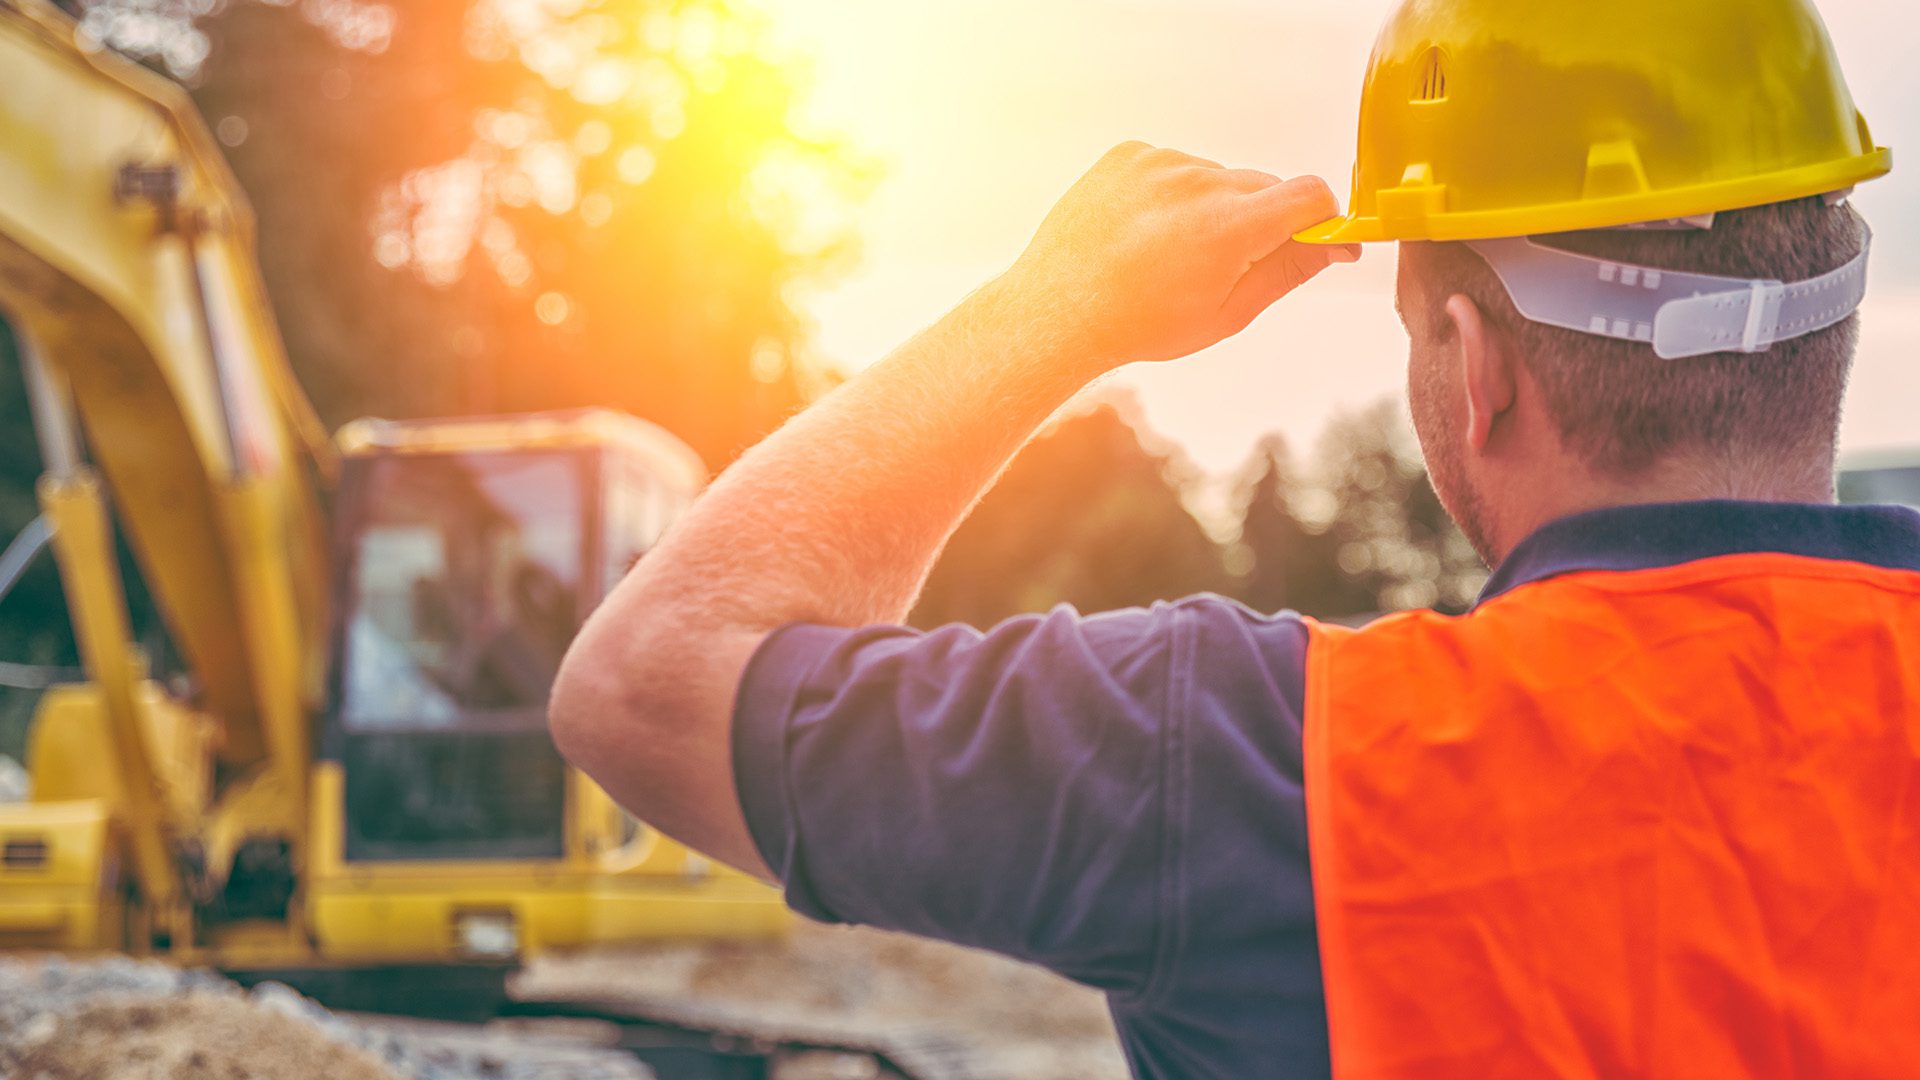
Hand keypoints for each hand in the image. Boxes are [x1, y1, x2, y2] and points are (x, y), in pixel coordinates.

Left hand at [995, 141, 1356, 370]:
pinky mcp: (1130, 154)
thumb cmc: (1140, 324)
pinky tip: (1142, 233)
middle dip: (1260, 220)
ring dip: (1210, 207)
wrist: (1058, 311)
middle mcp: (1199, 182)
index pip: (1310, 194)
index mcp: (1230, 227)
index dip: (1320, 217)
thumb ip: (1288, 271)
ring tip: (1167, 253)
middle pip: (1263, 186)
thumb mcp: (1227, 313)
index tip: (1313, 238)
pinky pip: (1173, 166)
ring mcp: (1160, 163)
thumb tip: (1337, 244)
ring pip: (1216, 177)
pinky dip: (1170, 193)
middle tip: (1220, 265)